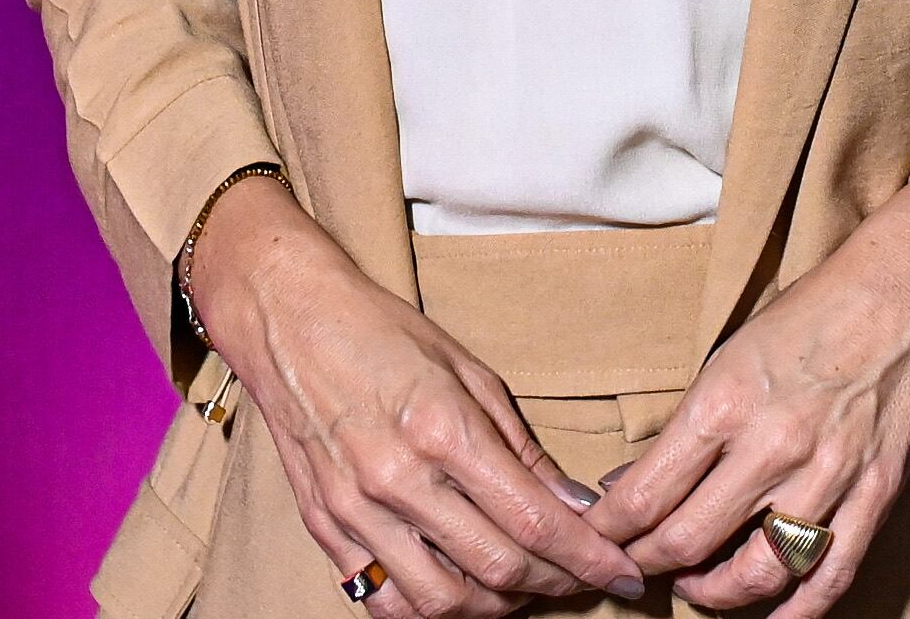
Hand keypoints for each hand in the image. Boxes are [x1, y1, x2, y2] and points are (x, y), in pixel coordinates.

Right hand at [189, 175, 652, 613]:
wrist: (288, 319)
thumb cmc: (383, 332)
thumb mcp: (468, 371)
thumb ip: (521, 447)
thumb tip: (574, 506)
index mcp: (442, 427)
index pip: (533, 519)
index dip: (587, 557)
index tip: (622, 571)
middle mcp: (397, 477)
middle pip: (497, 568)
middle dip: (556, 584)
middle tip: (582, 578)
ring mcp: (355, 509)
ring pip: (442, 601)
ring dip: (497, 606)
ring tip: (523, 586)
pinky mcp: (325, 527)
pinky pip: (384, 600)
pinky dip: (430, 609)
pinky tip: (458, 590)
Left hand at [584, 176, 909, 614]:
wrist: (906, 295)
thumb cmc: (811, 316)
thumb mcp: (730, 355)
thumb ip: (688, 426)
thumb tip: (634, 480)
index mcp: (726, 403)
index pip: (646, 495)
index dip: (610, 531)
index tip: (597, 539)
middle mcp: (773, 446)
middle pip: (687, 540)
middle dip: (647, 563)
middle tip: (634, 566)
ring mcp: (828, 477)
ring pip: (754, 572)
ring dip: (711, 592)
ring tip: (694, 586)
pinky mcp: (874, 497)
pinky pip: (830, 577)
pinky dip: (795, 611)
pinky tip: (770, 615)